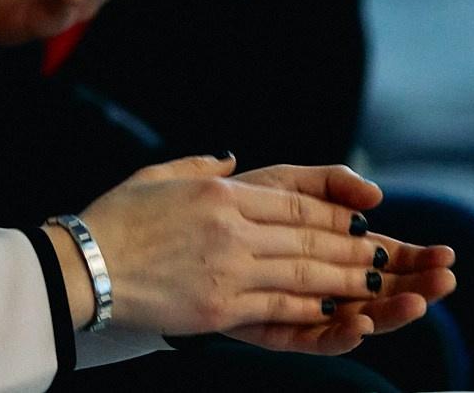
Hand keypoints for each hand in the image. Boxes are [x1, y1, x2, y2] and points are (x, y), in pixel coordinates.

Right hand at [57, 157, 453, 343]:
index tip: (365, 225)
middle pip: (310, 240)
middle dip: (356, 251)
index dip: (336, 216)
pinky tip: (343, 315)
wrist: (81, 267)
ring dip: (350, 282)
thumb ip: (199, 166)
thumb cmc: (113, 220)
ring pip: (306, 276)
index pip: (294, 204)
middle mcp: (232, 228)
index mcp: (219, 193)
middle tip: (392, 259)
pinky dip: (318, 313)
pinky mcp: (221, 308)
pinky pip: (282, 310)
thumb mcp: (157, 175)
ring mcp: (230, 269)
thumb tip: (229, 158)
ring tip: (383, 286)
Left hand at [217, 163, 458, 351]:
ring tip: (416, 303)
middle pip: (377, 289)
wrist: (163, 233)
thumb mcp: (281, 182)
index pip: (382, 254)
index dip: (414, 257)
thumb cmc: (228, 203)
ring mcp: (299, 308)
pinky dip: (336, 334)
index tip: (445, 255)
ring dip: (388, 312)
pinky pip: (308, 337)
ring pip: (353, 315)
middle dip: (415, 286)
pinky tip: (359, 323)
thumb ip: (327, 183)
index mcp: (328, 247)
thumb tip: (375, 194)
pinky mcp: (271, 329)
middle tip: (444, 282)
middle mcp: (320, 281)